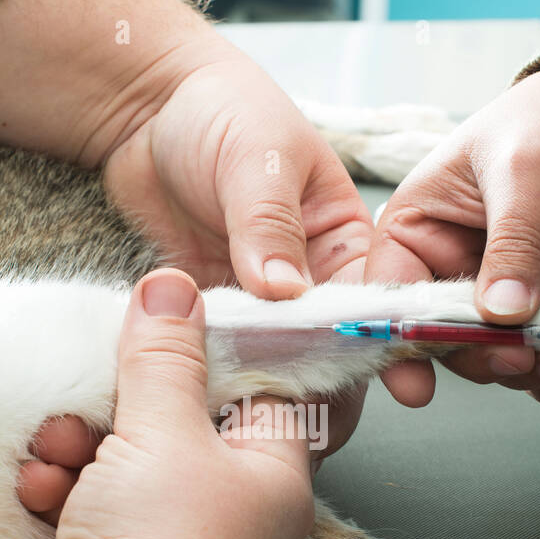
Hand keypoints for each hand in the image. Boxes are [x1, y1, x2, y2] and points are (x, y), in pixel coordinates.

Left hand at [0, 0, 371, 514]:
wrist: (145, 109)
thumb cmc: (222, 112)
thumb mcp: (256, 158)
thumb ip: (269, 225)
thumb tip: (285, 292)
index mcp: (345, 239)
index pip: (372, 303)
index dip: (382, 343)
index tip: (394, 383)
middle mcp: (310, 279)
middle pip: (328, 348)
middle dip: (326, 387)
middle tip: (318, 430)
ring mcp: (259, 302)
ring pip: (274, 362)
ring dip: (266, 391)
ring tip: (261, 429)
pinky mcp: (213, 313)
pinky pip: (220, 354)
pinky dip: (215, 378)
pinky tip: (210, 405)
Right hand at [8, 269, 314, 538]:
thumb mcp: (164, 429)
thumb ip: (165, 356)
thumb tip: (174, 287)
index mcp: (272, 476)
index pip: (262, 391)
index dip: (217, 352)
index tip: (174, 321)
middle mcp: (231, 509)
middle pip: (180, 421)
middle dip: (123, 403)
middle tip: (97, 391)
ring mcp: (173, 537)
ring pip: (124, 457)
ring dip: (80, 443)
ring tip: (57, 448)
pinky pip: (91, 497)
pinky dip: (61, 486)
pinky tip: (41, 488)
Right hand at [366, 66, 539, 407]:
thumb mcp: (528, 169)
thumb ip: (514, 243)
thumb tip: (501, 314)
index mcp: (418, 229)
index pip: (390, 296)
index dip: (400, 343)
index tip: (418, 386)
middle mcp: (450, 269)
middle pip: (443, 340)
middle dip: (481, 357)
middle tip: (520, 357)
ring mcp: (500, 295)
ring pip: (493, 357)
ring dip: (525, 371)